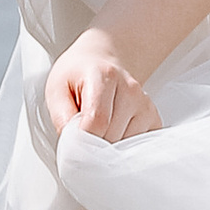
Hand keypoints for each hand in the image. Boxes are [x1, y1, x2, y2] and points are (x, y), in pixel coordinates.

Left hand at [44, 27, 161, 143]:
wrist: (99, 62)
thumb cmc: (78, 76)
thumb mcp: (56, 90)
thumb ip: (62, 118)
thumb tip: (73, 147)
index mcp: (105, 76)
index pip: (97, 121)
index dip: (82, 139)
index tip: (72, 142)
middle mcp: (131, 89)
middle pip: (111, 136)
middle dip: (93, 143)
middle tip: (82, 127)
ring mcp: (145, 104)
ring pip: (125, 146)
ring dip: (108, 145)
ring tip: (99, 125)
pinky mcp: (153, 118)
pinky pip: (137, 146)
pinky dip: (122, 146)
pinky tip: (113, 129)